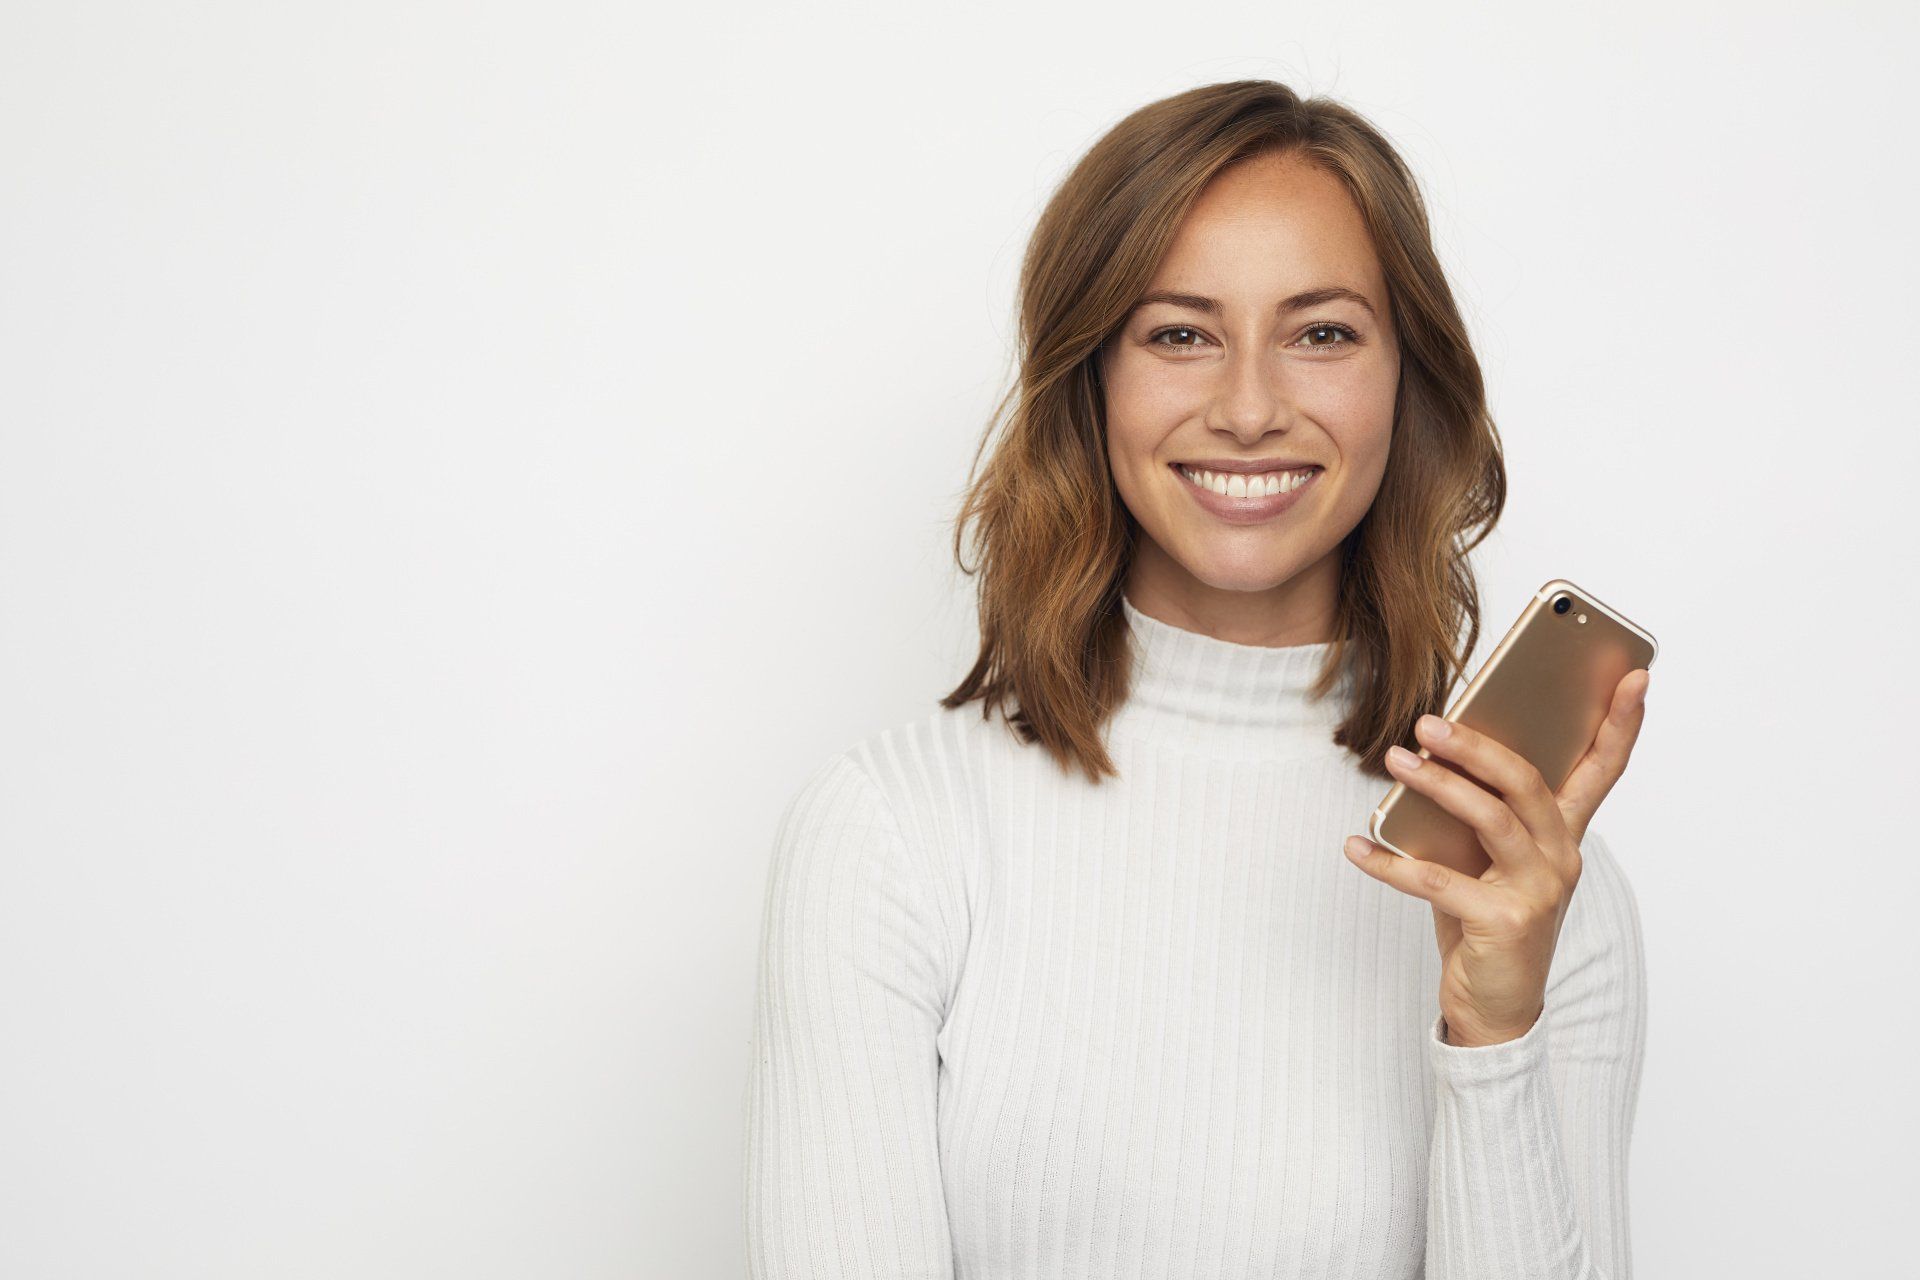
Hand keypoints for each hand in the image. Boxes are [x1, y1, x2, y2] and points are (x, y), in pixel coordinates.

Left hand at [1342, 668, 1650, 1046]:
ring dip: (1438, 786)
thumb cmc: (1489, 922)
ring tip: (1396, 761)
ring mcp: (1537, 891)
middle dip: (1478, 746)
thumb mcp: (1491, 862)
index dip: (1622, 722)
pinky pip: (1438, 882)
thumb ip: (1481, 815)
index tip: (1637, 675)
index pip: (1603, 770)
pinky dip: (1389, 863)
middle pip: (1528, 783)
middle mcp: (1561, 859)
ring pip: (1490, 819)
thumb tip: (1431, 756)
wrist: (1498, 1010)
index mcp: (1564, 837)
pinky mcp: (1503, 923)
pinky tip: (1356, 846)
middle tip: (1428, 722)